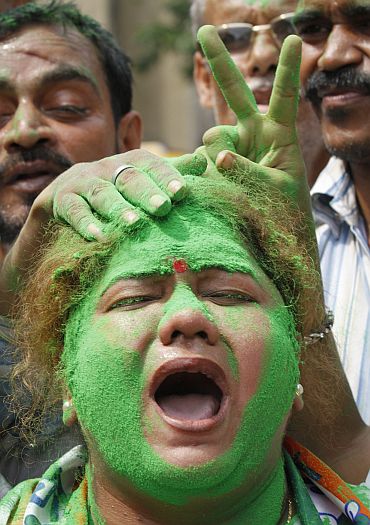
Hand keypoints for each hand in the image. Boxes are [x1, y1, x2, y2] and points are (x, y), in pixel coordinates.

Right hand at [0, 150, 205, 313]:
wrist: (66, 200)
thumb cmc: (116, 192)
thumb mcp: (141, 180)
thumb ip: (170, 173)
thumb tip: (205, 161)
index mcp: (129, 161)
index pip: (150, 164)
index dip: (166, 175)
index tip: (183, 192)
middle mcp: (107, 167)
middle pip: (127, 177)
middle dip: (146, 192)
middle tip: (162, 207)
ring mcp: (83, 183)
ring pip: (101, 193)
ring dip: (118, 208)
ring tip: (133, 223)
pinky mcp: (61, 200)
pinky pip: (74, 210)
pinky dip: (86, 223)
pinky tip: (99, 236)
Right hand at [197, 26, 311, 219]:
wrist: (270, 232)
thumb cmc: (283, 210)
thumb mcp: (273, 190)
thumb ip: (247, 171)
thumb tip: (217, 156)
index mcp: (279, 135)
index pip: (283, 98)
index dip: (287, 69)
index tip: (293, 39)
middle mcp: (253, 134)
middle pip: (235, 92)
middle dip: (220, 60)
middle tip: (205, 29)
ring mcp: (232, 148)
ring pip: (212, 139)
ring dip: (216, 158)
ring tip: (229, 184)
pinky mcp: (214, 165)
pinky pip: (201, 161)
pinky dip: (202, 173)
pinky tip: (206, 186)